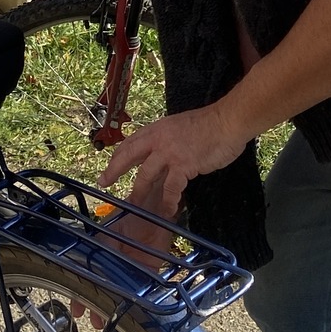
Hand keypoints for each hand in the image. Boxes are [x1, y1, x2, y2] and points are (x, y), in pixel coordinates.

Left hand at [99, 104, 247, 222]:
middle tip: (103, 182)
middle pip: (128, 155)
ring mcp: (169, 152)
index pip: (131, 142)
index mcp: (157, 129)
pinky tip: (168, 210)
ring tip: (134, 204)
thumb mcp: (179, 127)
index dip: (118, 155)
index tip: (109, 165)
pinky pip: (171, 188)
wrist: (227, 121)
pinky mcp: (183, 165)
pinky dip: (168, 201)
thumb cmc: (209, 124)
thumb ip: (167, 139)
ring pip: (145, 174)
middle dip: (113, 170)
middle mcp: (158, 139)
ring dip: (138, 191)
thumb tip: (160, 155)